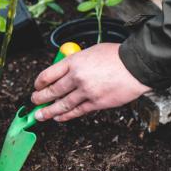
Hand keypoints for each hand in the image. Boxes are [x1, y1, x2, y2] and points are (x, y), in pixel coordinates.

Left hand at [31, 43, 150, 121]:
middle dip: (40, 98)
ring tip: (40, 115)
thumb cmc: (116, 56)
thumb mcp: (90, 52)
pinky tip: (59, 117)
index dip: (39, 83)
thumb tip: (65, 72)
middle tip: (34, 102)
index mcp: (74, 61)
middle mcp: (77, 77)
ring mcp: (86, 91)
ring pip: (62, 104)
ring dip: (48, 111)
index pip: (48, 74)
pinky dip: (66, 116)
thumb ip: (76, 62)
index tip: (36, 86)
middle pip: (52, 91)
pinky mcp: (96, 103)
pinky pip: (77, 111)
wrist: (137, 65)